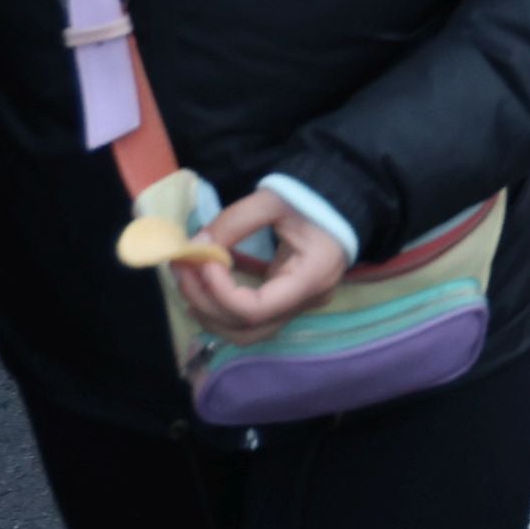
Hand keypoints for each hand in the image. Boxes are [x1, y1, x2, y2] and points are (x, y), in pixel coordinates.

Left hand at [173, 188, 353, 346]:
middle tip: (182, 270)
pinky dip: (222, 307)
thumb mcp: (274, 199)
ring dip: (210, 311)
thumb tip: (196, 245)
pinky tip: (203, 287)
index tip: (202, 261)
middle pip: (247, 329)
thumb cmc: (315, 196)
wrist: (347, 195)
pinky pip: (251, 317)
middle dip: (206, 304)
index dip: (220, 292)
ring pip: (246, 332)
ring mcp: (299, 305)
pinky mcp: (289, 299)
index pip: (256, 309)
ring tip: (188, 280)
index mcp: (311, 278)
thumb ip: (233, 221)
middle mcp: (307, 302)